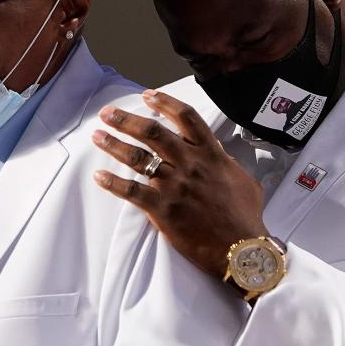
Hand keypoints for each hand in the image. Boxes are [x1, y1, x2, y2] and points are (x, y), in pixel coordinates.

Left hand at [91, 89, 268, 278]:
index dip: (164, 102)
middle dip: (126, 119)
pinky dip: (113, 183)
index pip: (186, 117)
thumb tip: (223, 159)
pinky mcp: (163, 210)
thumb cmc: (246, 218)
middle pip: (153, 132)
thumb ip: (228, 164)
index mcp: (211, 154)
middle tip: (108, 113)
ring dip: (114, 144)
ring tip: (98, 136)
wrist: (242, 249)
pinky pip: (132, 191)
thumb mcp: (244, 181)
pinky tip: (99, 176)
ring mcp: (175, 186)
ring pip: (138, 157)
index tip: (147, 96)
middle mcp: (190, 164)